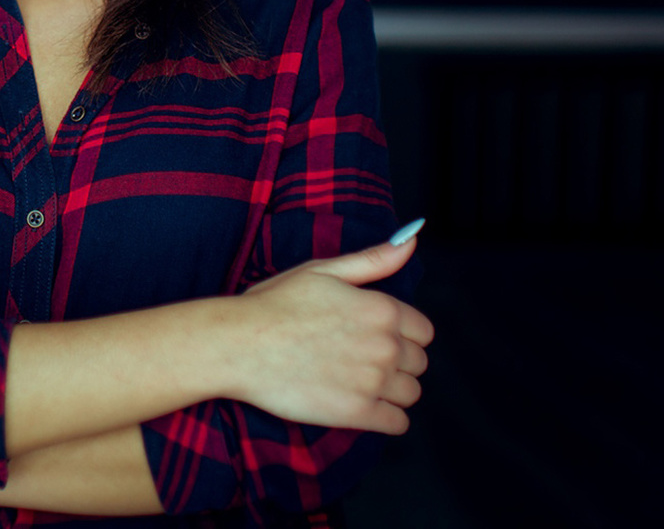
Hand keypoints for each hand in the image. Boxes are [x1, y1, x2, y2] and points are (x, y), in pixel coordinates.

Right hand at [223, 230, 432, 434]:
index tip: (376, 336)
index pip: (424, 332)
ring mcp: (373, 382)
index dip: (402, 334)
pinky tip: (364, 406)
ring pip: (411, 394)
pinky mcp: (357, 413)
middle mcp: (385, 345)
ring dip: (394, 391)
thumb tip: (411, 239)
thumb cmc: (275, 304)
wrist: (239, 344)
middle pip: (419, 363)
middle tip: (362, 359)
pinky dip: (387, 418)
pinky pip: (397, 423)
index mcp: (382, 309)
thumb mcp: (323, 270)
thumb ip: (373, 259)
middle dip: (398, 362)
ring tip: (362, 383)